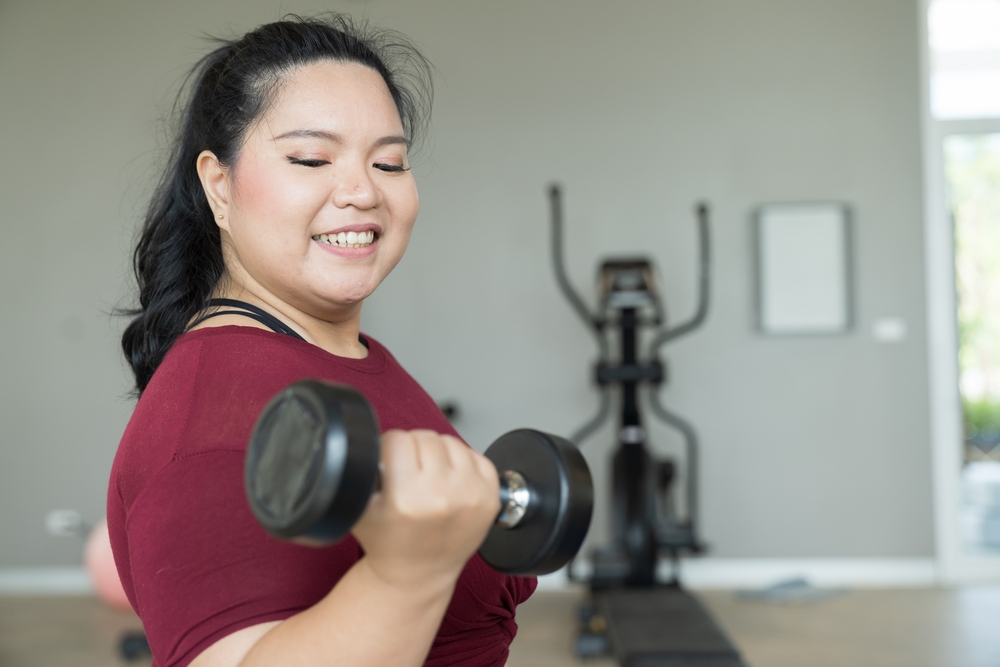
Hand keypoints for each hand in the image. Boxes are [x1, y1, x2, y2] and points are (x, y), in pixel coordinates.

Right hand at [351, 430, 500, 589]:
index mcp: (406, 499)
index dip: (389, 449)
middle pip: (425, 437)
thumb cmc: (389, 542)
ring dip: (438, 454)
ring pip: (450, 441)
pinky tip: (450, 482)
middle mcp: (442, 496)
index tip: (389, 464)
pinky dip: (462, 462)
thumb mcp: (360, 509)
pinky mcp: (490, 497)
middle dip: (413, 450)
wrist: (419, 573)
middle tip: (408, 473)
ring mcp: (471, 496)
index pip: (397, 440)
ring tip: (429, 477)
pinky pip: (475, 454)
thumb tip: (370, 443)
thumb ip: (361, 473)